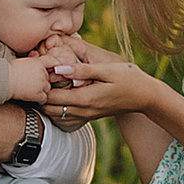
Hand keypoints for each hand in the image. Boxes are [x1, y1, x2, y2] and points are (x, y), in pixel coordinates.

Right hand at [4, 50, 81, 99]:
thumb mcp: (23, 61)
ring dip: (42, 90)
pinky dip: (40, 99)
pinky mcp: (38, 93)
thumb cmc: (8, 71)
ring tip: (32, 90)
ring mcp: (41, 83)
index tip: (53, 70)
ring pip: (47, 88)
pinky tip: (34, 98)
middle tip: (34, 84)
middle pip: (48, 78)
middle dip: (43, 81)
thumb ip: (34, 62)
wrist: (3, 80)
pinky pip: (44, 98)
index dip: (53, 66)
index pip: (52, 61)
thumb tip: (38, 63)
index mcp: (38, 62)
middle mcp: (42, 72)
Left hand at [40, 39, 158, 122]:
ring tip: (46, 82)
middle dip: (39, 94)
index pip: (51, 97)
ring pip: (54, 114)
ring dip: (46, 100)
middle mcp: (83, 111)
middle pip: (49, 108)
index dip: (40, 85)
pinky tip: (57, 92)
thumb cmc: (129, 78)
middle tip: (38, 76)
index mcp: (85, 99)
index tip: (39, 70)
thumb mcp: (107, 70)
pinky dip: (55, 106)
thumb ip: (81, 70)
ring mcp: (85, 115)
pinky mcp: (88, 115)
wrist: (145, 97)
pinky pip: (64, 115)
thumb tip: (58, 68)